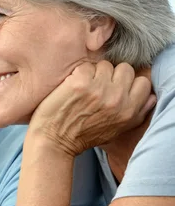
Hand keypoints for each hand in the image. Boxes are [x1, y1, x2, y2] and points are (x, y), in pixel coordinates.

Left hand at [30, 61, 155, 156]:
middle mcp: (117, 99)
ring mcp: (98, 90)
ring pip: (104, 65)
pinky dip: (78, 74)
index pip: (142, 82)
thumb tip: (150, 97)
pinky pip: (85, 66)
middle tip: (98, 85)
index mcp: (129, 111)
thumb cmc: (84, 135)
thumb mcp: (118, 129)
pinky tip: (72, 86)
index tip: (115, 86)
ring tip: (84, 87)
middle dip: (112, 75)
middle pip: (125, 69)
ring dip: (94, 73)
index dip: (128, 82)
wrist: (54, 140)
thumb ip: (136, 112)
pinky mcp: (79, 83)